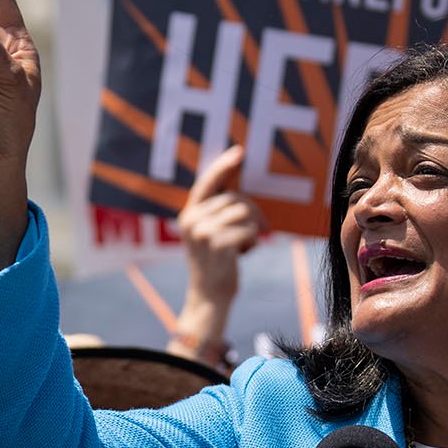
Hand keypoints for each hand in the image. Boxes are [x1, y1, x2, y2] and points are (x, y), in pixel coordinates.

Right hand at [177, 145, 261, 309]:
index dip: (223, 165)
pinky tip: (244, 252)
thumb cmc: (216, 261)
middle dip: (252, 211)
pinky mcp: (218, 245)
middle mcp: (192, 220)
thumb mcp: (208, 232)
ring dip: (253, 227)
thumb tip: (235, 184)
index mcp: (189, 214)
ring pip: (244, 211)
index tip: (239, 152)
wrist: (209, 295)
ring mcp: (203, 233)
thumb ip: (216, 210)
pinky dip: (253, 241)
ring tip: (246, 242)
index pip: (207, 183)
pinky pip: (249, 230)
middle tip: (258, 228)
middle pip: (234, 198)